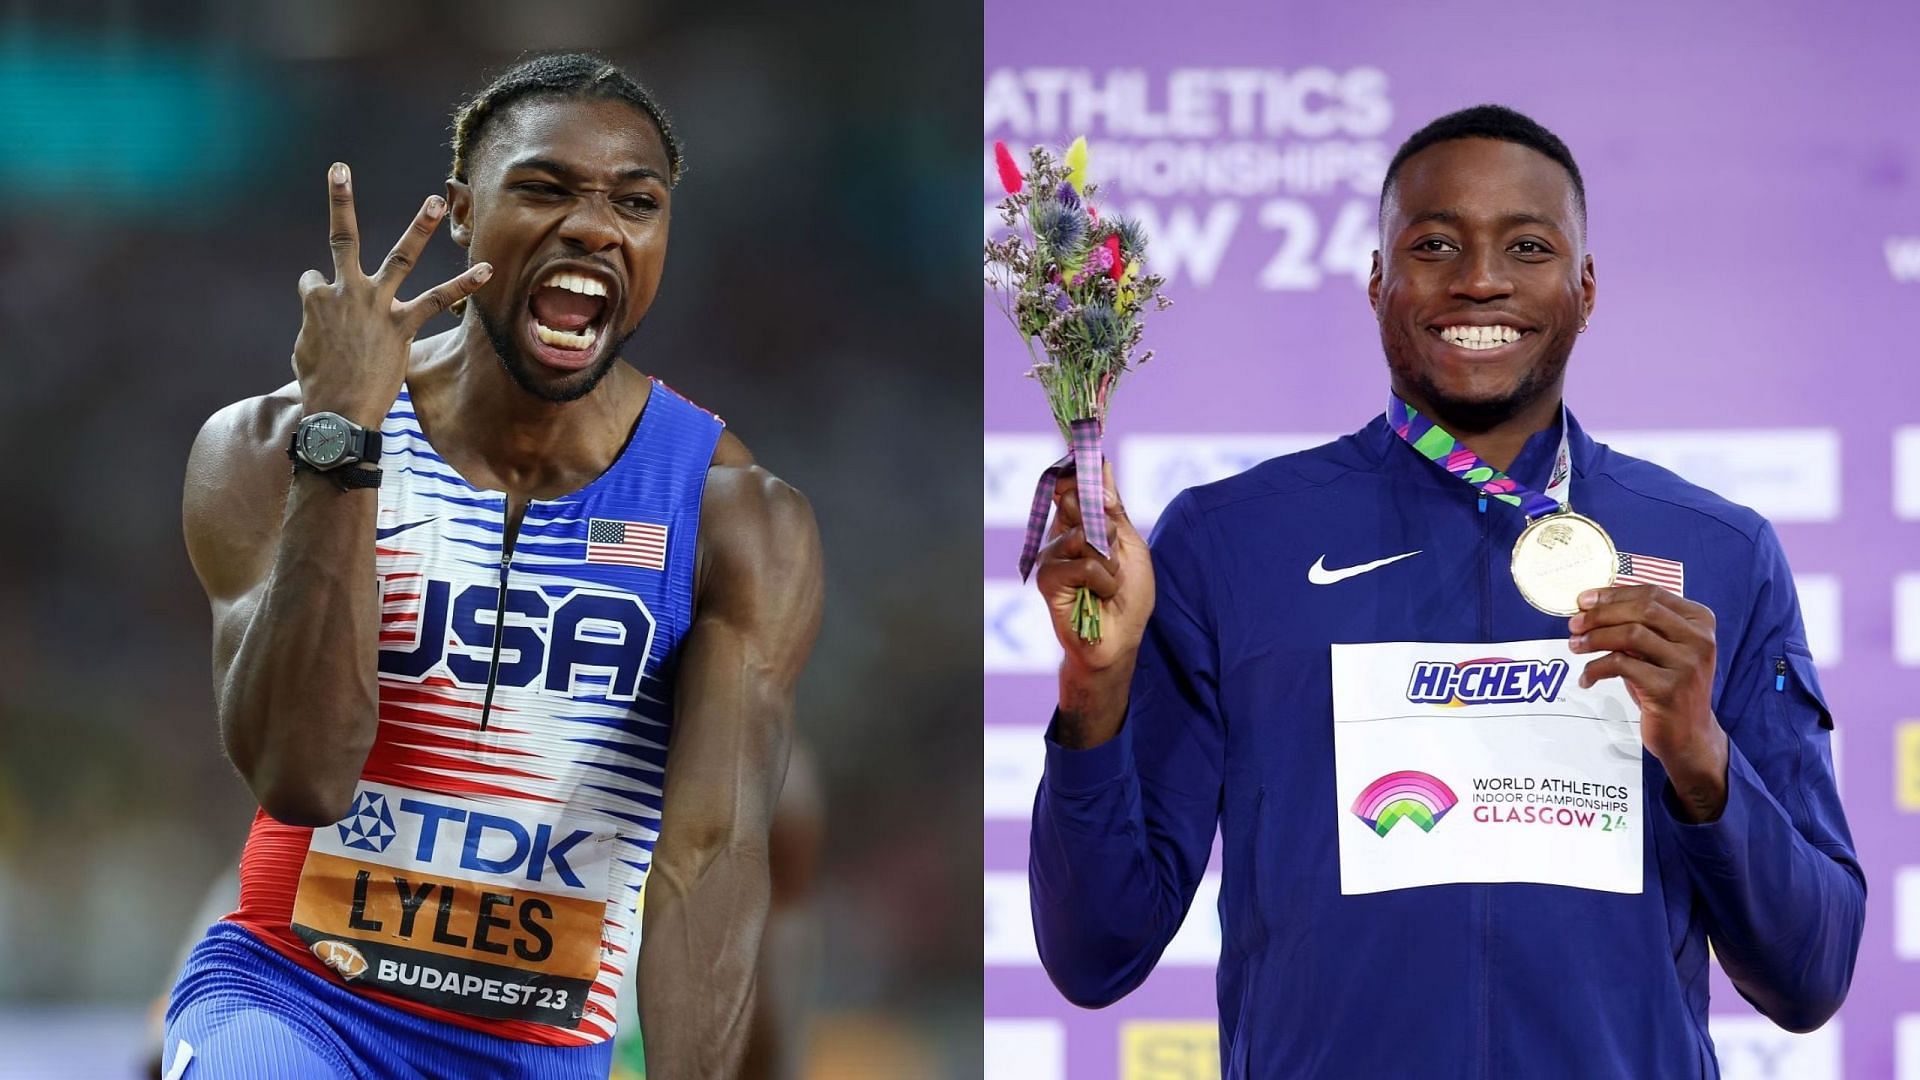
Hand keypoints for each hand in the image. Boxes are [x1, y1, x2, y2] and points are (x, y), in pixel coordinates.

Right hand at [291, 162, 492, 425]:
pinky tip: (488, 269)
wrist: (335, 414)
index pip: (315, 280)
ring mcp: (374, 305)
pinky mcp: (401, 325)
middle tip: (339, 168)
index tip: (326, 318)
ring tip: (435, 200)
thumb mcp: (304, 352)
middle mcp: (343, 292)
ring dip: (418, 227)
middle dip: (339, 200)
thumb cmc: (318, 387)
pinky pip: (437, 298)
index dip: (319, 295)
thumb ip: (314, 329)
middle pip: (342, 238)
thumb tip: (321, 326)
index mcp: (315, 299)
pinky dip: (464, 285)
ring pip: (399, 256)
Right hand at [1034, 462, 1153, 673]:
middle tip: (1113, 551)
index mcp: (1079, 523)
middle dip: (1105, 524)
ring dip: (1109, 561)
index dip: (1083, 474)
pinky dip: (1103, 580)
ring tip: (1109, 583)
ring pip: (1084, 534)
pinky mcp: (1047, 578)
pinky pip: (1083, 563)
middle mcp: (1061, 535)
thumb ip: (1114, 508)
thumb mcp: (1130, 545)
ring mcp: (1051, 555)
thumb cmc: (1128, 595)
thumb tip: (1103, 465)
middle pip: (1075, 500)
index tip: (1094, 463)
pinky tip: (1100, 596)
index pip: (1073, 484)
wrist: (1119, 640)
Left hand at [1569, 584, 1728, 819]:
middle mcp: (1699, 639)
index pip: (1652, 593)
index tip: (1583, 600)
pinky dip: (1596, 669)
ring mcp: (1687, 663)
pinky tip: (1587, 679)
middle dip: (1601, 613)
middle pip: (1641, 609)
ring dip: (1595, 638)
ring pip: (1631, 634)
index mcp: (1700, 621)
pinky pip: (1622, 665)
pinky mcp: (1669, 688)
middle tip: (1574, 624)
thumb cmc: (1666, 686)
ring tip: (1575, 646)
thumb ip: (1639, 624)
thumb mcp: (1658, 650)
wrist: (1689, 735)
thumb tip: (1590, 604)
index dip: (1613, 594)